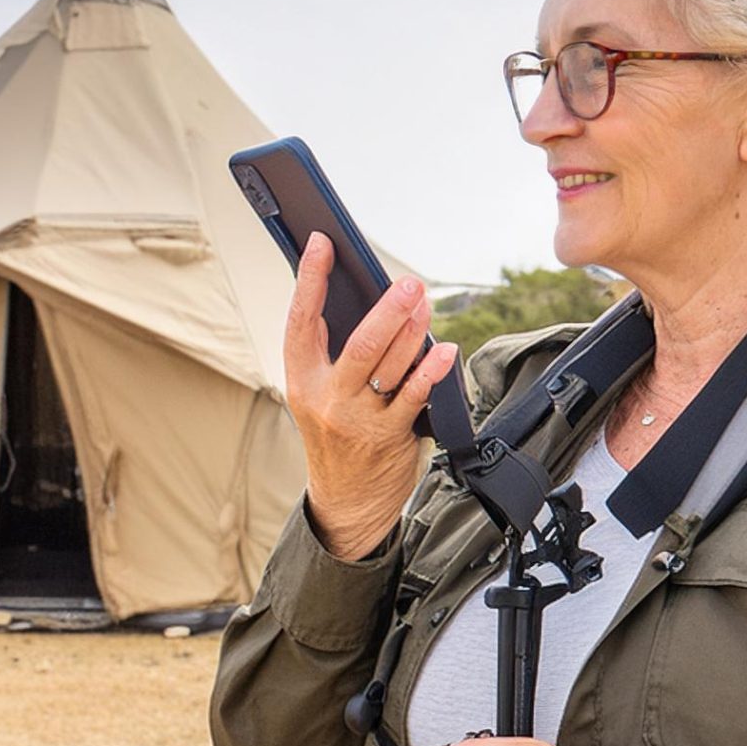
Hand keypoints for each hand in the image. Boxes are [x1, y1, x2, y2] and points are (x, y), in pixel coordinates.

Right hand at [282, 233, 458, 559]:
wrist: (347, 502)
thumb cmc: (338, 437)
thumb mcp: (320, 396)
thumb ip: (335, 355)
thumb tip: (372, 300)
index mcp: (301, 379)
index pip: (301, 321)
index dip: (310, 279)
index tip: (322, 242)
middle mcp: (326, 398)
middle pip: (359, 344)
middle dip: (386, 309)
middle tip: (407, 283)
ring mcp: (358, 419)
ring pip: (388, 366)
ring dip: (413, 331)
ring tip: (426, 304)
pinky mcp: (388, 437)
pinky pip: (414, 397)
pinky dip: (431, 371)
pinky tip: (445, 351)